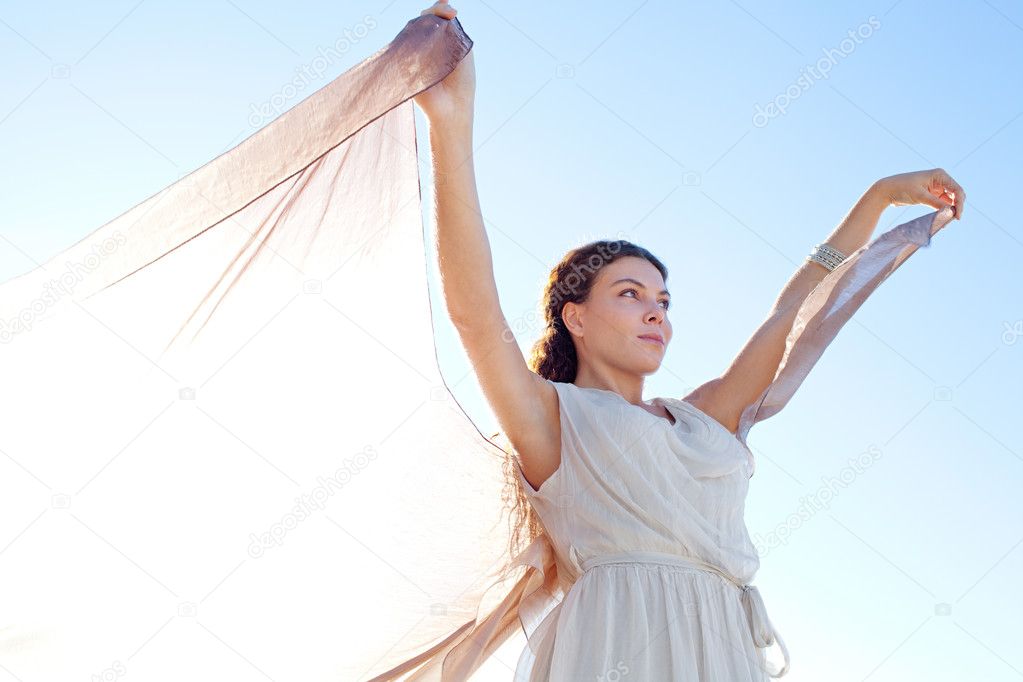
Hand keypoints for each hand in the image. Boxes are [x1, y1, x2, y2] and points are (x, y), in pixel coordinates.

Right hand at [412, 1, 475, 123]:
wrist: (452, 108)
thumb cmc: (462, 82)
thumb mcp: (464, 51)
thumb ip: (455, 31)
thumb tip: (447, 11)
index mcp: (440, 42)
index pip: (436, 18)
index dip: (440, 9)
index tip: (451, 8)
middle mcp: (426, 46)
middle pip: (423, 19)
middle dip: (434, 11)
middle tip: (449, 12)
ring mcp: (413, 54)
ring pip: (412, 28)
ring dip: (425, 22)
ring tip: (439, 21)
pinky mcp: (404, 64)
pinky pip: (404, 45)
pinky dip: (413, 39)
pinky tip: (424, 37)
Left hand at [876, 168, 966, 219]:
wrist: (886, 191)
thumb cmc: (902, 188)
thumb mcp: (920, 196)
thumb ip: (936, 203)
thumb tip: (951, 211)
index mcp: (940, 175)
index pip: (957, 190)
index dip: (960, 203)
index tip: (957, 216)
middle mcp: (940, 180)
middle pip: (956, 195)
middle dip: (956, 207)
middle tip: (953, 220)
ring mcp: (936, 188)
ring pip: (950, 201)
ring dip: (950, 211)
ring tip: (946, 223)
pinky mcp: (931, 196)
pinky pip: (942, 204)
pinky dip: (943, 211)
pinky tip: (942, 220)